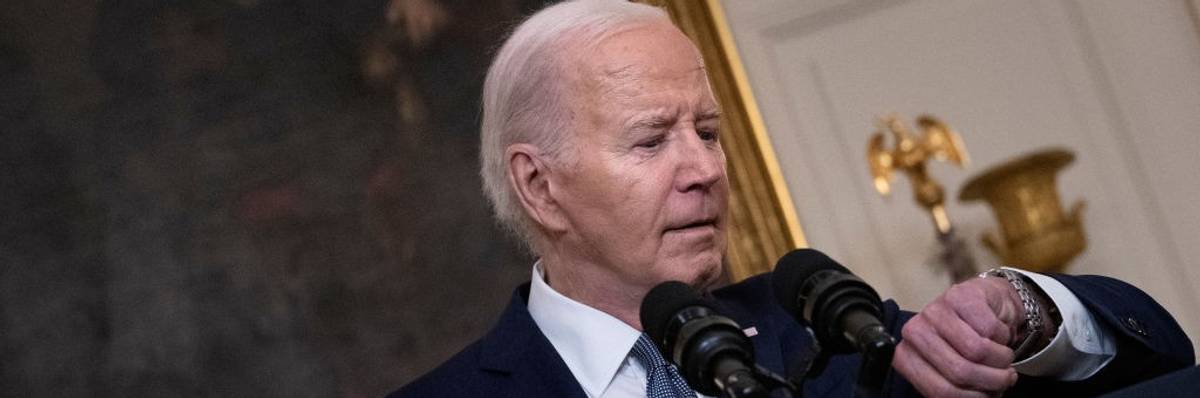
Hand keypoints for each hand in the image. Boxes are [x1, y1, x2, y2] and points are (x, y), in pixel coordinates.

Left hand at [892, 276, 1024, 396]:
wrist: (984, 304)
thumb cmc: (966, 343)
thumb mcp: (954, 369)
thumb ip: (955, 386)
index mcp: (907, 357)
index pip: (941, 391)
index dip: (973, 397)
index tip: (989, 395)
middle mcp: (914, 332)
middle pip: (960, 371)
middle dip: (992, 380)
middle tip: (1006, 377)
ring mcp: (935, 311)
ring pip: (977, 350)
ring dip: (1002, 359)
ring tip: (1004, 358)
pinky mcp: (959, 295)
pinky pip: (990, 329)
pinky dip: (1004, 337)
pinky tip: (999, 334)